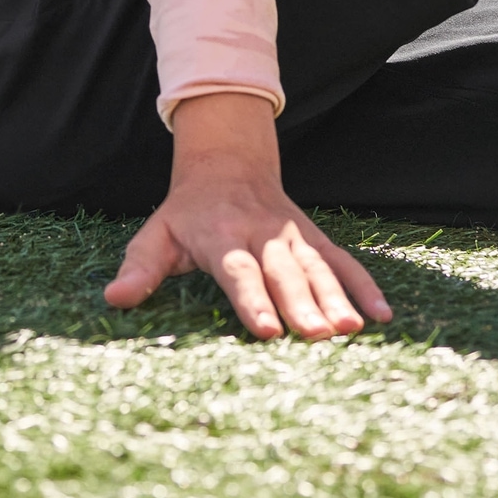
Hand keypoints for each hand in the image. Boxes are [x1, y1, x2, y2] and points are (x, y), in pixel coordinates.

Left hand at [103, 90, 392, 339]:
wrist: (227, 161)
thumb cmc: (187, 211)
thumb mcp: (156, 233)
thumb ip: (140, 267)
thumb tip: (115, 298)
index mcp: (221, 236)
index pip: (238, 272)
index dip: (252, 301)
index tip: (266, 330)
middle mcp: (262, 235)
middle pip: (285, 273)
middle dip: (303, 305)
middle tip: (319, 336)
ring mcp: (292, 236)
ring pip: (318, 268)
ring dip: (337, 298)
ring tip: (352, 330)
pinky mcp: (313, 239)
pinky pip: (342, 261)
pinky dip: (364, 285)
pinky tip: (382, 315)